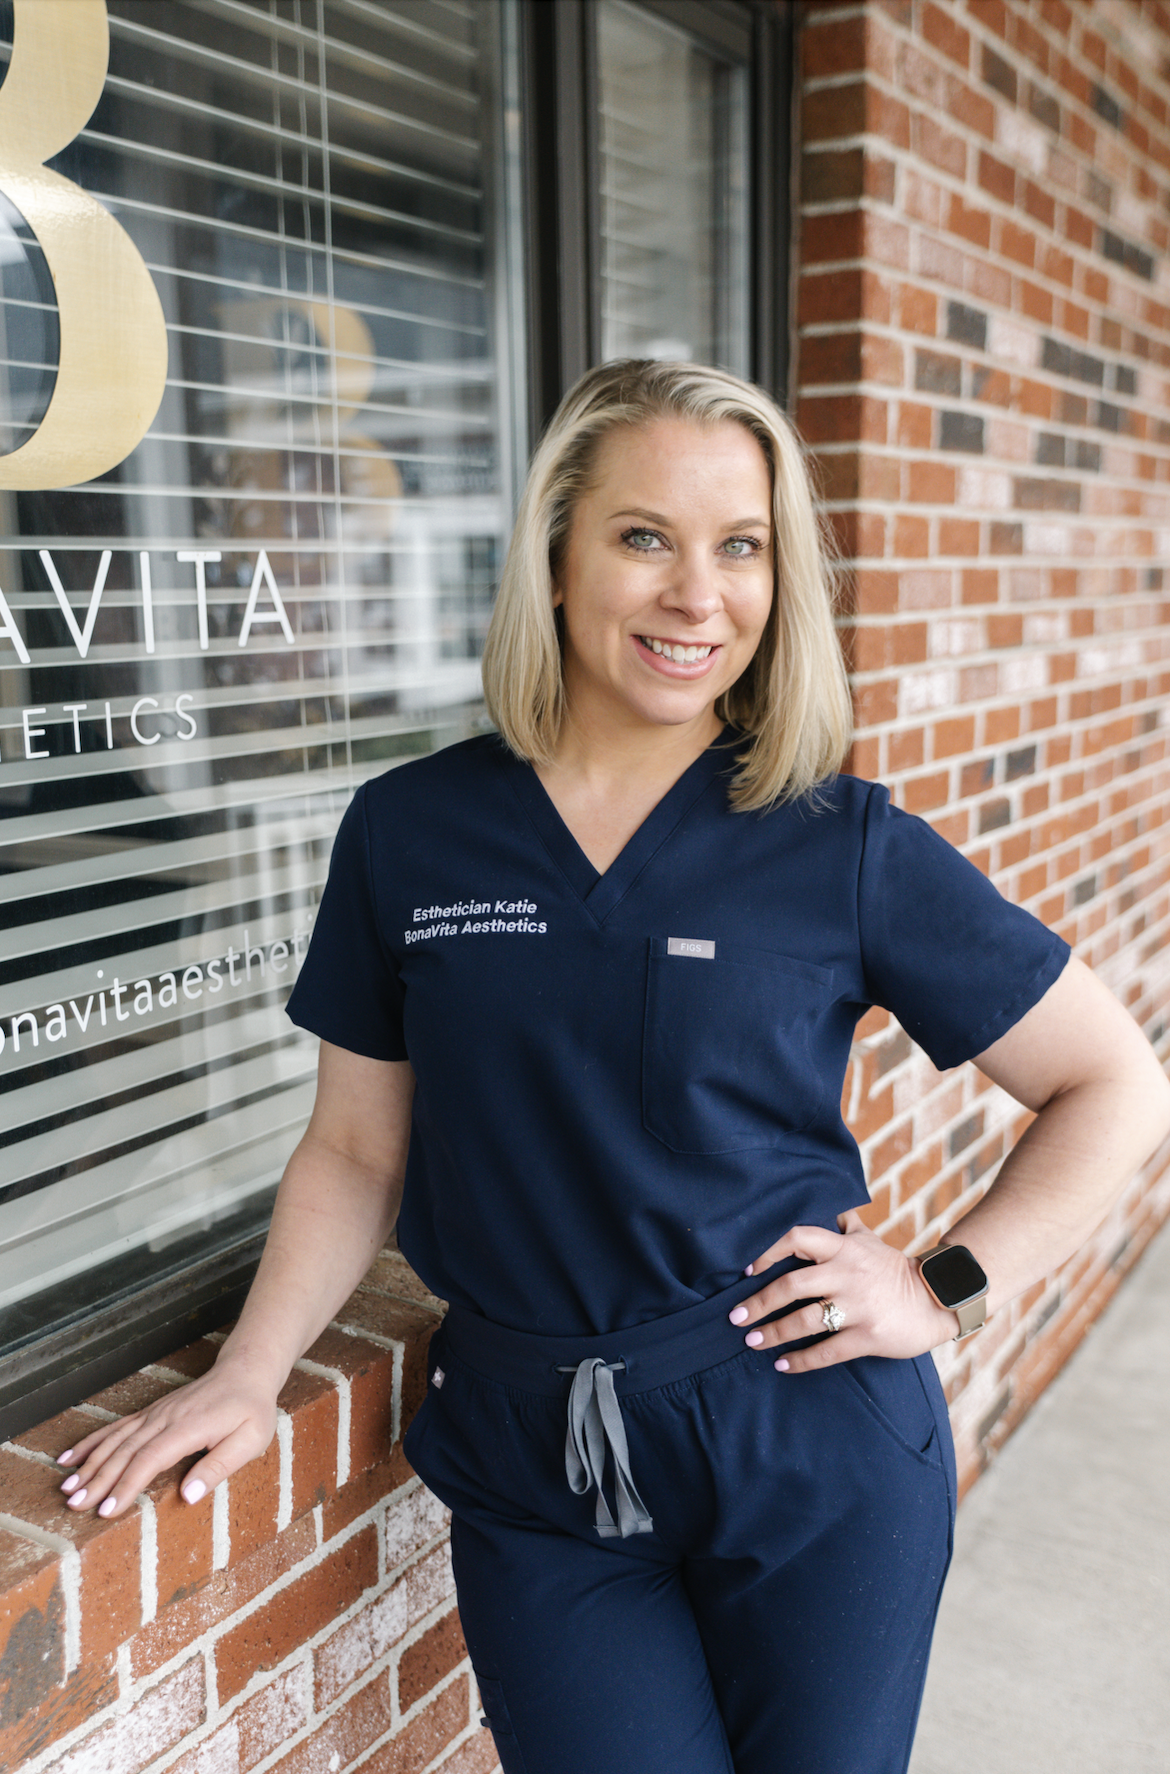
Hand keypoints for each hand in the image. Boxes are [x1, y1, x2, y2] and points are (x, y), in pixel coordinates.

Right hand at [55, 1358, 278, 1517]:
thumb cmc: (252, 1409)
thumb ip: (219, 1466)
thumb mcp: (251, 1440)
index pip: (150, 1459)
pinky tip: (71, 1457)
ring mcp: (155, 1413)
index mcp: (189, 1427)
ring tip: (67, 1488)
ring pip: (116, 1440)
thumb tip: (188, 1495)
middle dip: (98, 1480)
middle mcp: (165, 1418)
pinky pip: (117, 1428)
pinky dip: (92, 1443)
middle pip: (125, 1451)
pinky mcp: (152, 1413)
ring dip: (89, 1464)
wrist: (245, 1370)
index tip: (106, 1511)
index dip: (126, 1485)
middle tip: (75, 1506)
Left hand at [729, 1209, 959, 1371]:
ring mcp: (858, 1306)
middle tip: (736, 1317)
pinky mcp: (869, 1336)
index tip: (747, 1269)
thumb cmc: (895, 1269)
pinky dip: (801, 1360)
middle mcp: (847, 1274)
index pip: (797, 1237)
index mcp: (844, 1248)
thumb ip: (845, 1224)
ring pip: (804, 1321)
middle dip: (759, 1302)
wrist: (937, 1300)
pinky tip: (782, 1364)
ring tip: (752, 1342)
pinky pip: (827, 1351)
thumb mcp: (870, 1240)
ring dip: (773, 1333)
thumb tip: (829, 1201)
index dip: (767, 1250)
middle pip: (792, 1284)